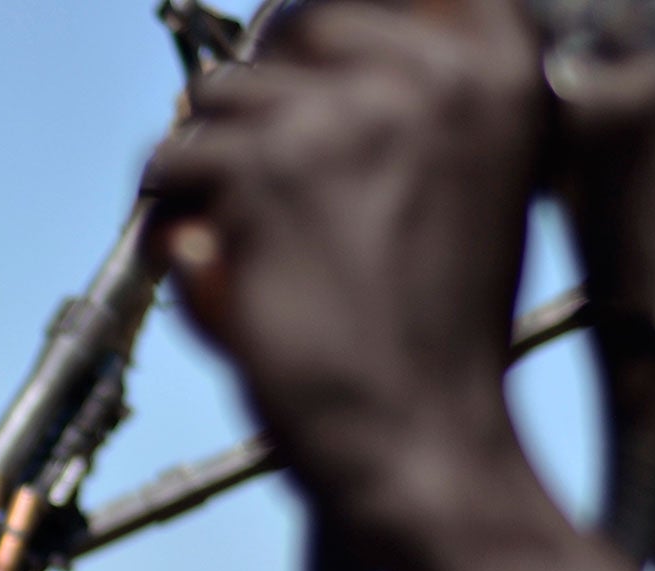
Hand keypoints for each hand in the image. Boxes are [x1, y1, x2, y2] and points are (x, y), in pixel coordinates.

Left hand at [141, 0, 545, 561]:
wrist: (421, 442)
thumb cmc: (432, 339)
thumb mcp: (460, 190)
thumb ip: (402, 113)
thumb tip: (288, 55)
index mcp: (493, 66)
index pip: (369, 4)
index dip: (315, 51)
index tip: (294, 114)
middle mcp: (426, 71)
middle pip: (288, 34)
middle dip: (253, 107)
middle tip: (239, 189)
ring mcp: (344, 115)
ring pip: (216, 95)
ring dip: (201, 166)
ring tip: (219, 241)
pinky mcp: (266, 170)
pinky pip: (170, 160)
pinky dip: (161, 216)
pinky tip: (195, 269)